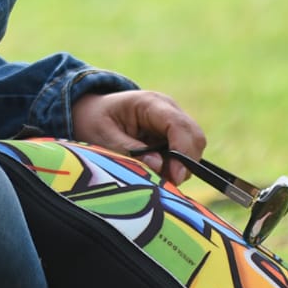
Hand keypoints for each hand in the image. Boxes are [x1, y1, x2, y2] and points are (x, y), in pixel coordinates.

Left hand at [70, 90, 207, 184]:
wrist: (92, 113)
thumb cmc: (95, 122)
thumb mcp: (103, 137)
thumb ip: (130, 151)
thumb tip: (157, 165)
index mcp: (149, 103)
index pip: (178, 125)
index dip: (182, 152)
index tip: (174, 177)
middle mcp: (168, 109)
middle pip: (194, 137)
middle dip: (186, 164)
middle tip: (167, 183)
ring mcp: (173, 122)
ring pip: (193, 148)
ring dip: (181, 167)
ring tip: (156, 177)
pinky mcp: (173, 136)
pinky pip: (186, 154)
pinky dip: (176, 168)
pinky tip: (158, 173)